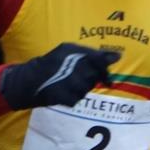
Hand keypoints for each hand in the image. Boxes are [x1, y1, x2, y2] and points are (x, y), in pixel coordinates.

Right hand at [0, 43, 119, 109]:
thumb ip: (93, 52)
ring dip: (82, 86)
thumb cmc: (51, 62)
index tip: (109, 72)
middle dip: (90, 76)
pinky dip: (74, 95)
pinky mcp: (68, 99)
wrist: (30, 81)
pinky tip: (64, 90)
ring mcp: (73, 85)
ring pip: (88, 88)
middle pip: (95, 76)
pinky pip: (79, 98)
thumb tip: (119, 56)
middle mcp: (77, 69)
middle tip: (78, 75)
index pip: (100, 60)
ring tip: (69, 82)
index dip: (105, 66)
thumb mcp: (69, 50)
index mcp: (76, 54)